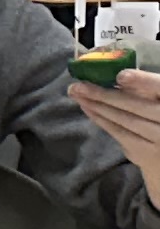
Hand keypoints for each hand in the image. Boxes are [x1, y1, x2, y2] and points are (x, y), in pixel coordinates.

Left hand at [86, 66, 159, 194]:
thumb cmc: (157, 117)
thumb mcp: (156, 100)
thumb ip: (145, 89)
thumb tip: (116, 75)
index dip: (143, 81)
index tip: (120, 76)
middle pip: (136, 106)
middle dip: (104, 94)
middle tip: (78, 85)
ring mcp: (158, 138)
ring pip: (124, 120)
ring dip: (97, 106)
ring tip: (77, 93)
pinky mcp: (144, 153)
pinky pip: (119, 133)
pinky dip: (101, 119)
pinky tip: (87, 108)